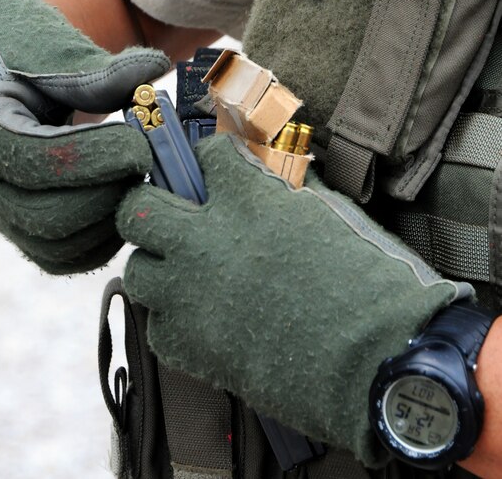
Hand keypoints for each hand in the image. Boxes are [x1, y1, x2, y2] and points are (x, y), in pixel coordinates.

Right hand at [0, 0, 168, 272]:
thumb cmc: (0, 42)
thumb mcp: (42, 46)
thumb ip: (96, 69)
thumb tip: (155, 69)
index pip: (45, 162)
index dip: (104, 155)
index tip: (142, 137)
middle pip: (52, 218)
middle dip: (111, 192)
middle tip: (145, 161)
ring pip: (56, 249)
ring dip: (108, 221)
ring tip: (135, 179)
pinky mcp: (13, 221)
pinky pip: (57, 254)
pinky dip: (96, 239)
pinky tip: (121, 199)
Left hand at [117, 134, 471, 465]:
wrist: (378, 361)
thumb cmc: (370, 282)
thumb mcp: (332, 214)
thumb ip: (289, 190)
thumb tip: (274, 178)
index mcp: (247, 200)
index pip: (205, 154)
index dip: (214, 159)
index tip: (220, 169)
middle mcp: (206, 242)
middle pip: (138, 208)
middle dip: (150, 202)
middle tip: (173, 212)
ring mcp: (191, 295)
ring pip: (136, 268)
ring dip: (157, 264)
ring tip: (185, 270)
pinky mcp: (190, 345)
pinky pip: (157, 324)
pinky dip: (174, 318)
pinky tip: (202, 318)